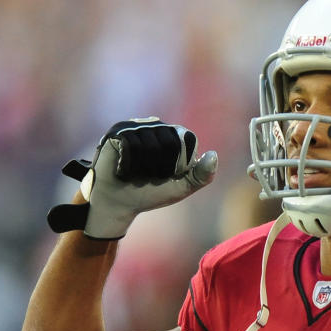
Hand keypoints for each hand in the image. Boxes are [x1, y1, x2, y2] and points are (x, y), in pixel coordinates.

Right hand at [47, 118, 217, 239]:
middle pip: (168, 140)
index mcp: (174, 136)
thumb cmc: (151, 193)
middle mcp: (156, 126)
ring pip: (148, 142)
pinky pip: (130, 143)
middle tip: (149, 175)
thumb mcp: (183, 187)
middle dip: (161, 165)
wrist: (119, 204)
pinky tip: (123, 168)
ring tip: (135, 172)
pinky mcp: (117, 132)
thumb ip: (202, 175)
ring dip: (143, 165)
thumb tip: (213, 154)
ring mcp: (136, 126)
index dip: (179, 162)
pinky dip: (128, 162)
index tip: (168, 174)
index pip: (186, 140)